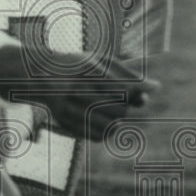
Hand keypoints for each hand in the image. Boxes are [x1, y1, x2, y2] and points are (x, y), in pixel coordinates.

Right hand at [0, 44, 159, 140]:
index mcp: (88, 70)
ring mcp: (70, 108)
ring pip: (109, 126)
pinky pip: (96, 135)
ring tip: (116, 111)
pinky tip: (106, 122)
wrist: (40, 74)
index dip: (141, 89)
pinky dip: (107, 131)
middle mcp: (77, 89)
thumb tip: (155, 88)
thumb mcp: (100, 61)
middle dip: (127, 106)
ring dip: (119, 120)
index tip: (153, 88)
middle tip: (126, 100)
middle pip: (118, 109)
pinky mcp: (66, 122)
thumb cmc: (77, 65)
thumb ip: (127, 74)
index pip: (123, 86)